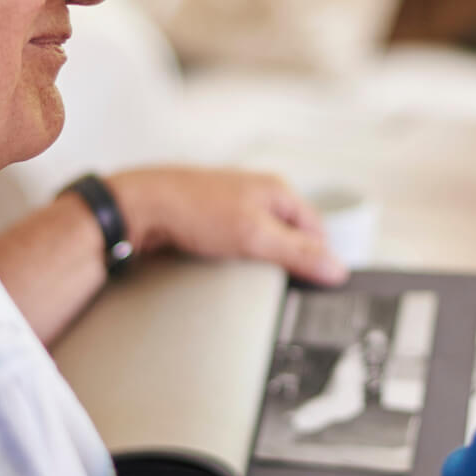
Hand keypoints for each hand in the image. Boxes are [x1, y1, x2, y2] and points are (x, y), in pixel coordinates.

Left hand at [107, 167, 347, 285]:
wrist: (139, 208)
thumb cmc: (193, 209)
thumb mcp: (255, 236)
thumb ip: (298, 253)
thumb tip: (335, 268)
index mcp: (277, 190)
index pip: (317, 230)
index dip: (318, 259)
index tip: (316, 285)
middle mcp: (258, 196)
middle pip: (291, 238)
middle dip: (286, 262)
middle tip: (276, 282)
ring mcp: (234, 208)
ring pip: (263, 244)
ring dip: (258, 263)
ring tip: (245, 272)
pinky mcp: (212, 222)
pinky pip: (237, 248)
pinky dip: (235, 261)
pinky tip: (223, 269)